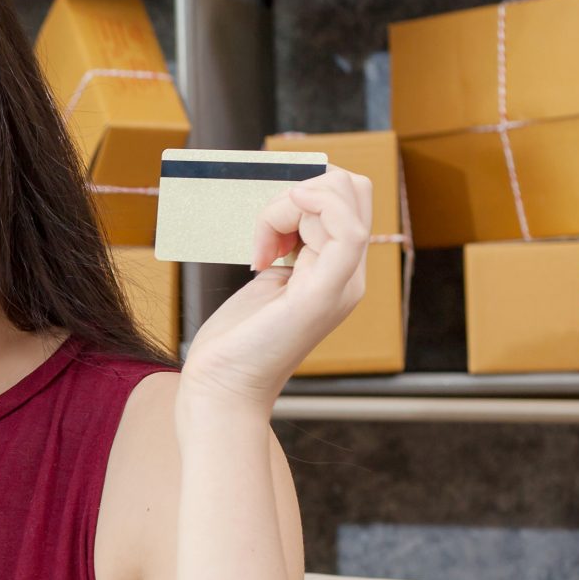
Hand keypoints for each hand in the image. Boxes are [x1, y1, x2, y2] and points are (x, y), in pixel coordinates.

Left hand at [180, 165, 373, 415]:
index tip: (266, 227)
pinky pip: (347, 232)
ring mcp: (341, 286)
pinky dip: (314, 207)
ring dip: (289, 206)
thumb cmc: (236, 339)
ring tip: (262, 249)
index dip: (308, 191)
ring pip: (344, 202)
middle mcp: (349, 277)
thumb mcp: (269, 280)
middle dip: (302, 190)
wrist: (223, 389)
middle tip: (265, 235)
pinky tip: (276, 231)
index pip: (350, 200)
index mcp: (338, 271)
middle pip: (355, 191)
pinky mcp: (323, 295)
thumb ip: (288, 247)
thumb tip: (288, 205)